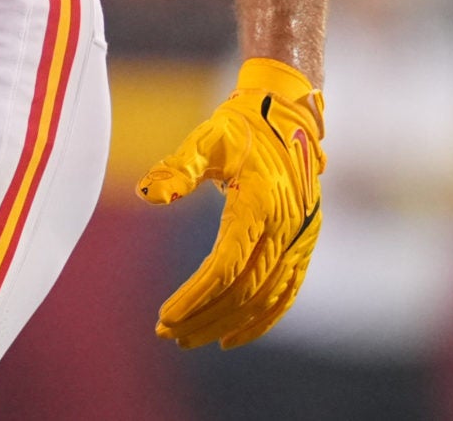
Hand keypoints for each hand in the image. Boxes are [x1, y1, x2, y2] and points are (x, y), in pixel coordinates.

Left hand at [138, 57, 325, 348]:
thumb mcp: (205, 139)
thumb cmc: (239, 125)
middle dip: (204, 316)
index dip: (197, 296)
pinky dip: (263, 319)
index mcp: (260, 205)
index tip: (166, 316)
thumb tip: (148, 194)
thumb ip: (177, 168)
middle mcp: (286, 228)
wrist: (288, 115)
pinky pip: (287, 292)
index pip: (226, 266)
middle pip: (243, 291)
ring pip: (265, 298)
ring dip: (227, 323)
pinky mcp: (305, 243)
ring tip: (190, 338)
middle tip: (167, 333)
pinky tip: (234, 336)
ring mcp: (300, 239)